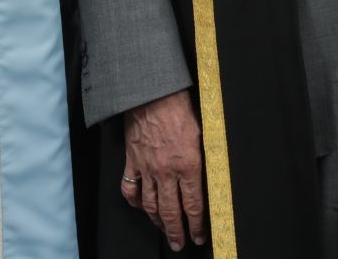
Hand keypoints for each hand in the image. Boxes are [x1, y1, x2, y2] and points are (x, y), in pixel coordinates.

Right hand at [123, 89, 206, 251]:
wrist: (152, 94)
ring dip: (157, 222)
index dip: (196, 224)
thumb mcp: (202, 133)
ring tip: (163, 231)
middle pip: (170, 211)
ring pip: (150, 205)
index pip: (193, 204)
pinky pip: (130, 189)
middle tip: (179, 244)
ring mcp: (147, 168)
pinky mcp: (132, 162)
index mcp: (188, 164)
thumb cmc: (180, 107)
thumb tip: (207, 176)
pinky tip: (140, 206)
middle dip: (176, 231)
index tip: (198, 236)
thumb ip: (203, 158)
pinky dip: (134, 201)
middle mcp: (167, 171)